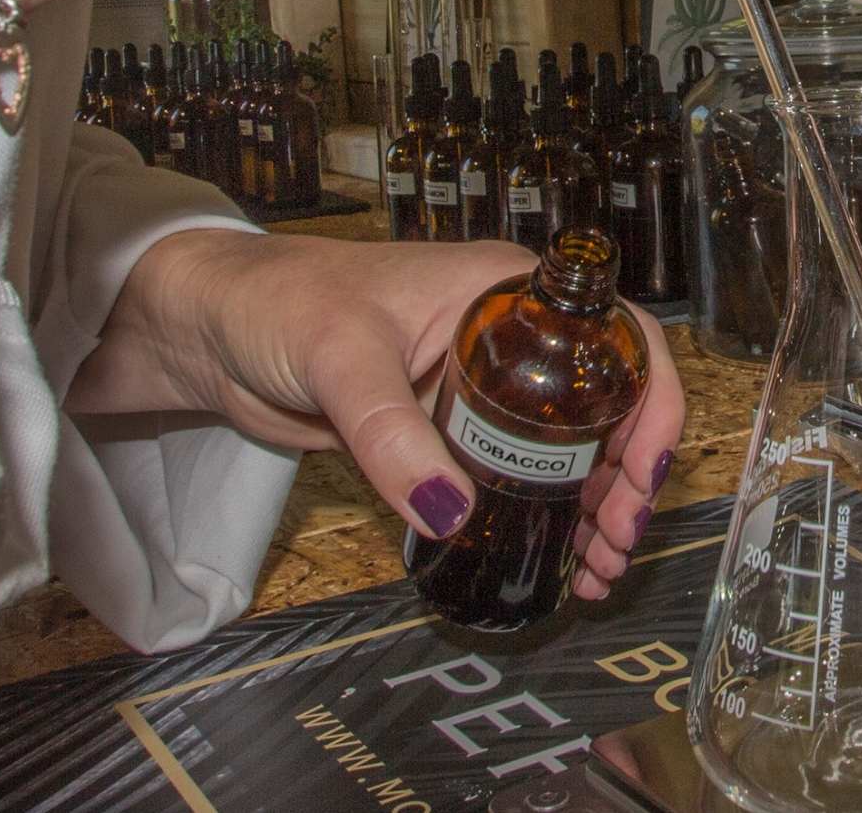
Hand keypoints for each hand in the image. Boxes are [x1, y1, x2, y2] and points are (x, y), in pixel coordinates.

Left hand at [66, 230, 686, 599]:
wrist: (211, 329)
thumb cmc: (280, 303)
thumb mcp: (340, 358)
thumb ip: (389, 434)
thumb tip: (450, 513)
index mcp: (510, 292)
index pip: (619, 334)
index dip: (650, 399)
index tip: (643, 470)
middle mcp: (513, 337)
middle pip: (607, 404)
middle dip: (628, 476)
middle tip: (616, 541)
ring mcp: (483, 389)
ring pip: (569, 451)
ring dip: (594, 508)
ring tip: (595, 570)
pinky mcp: (447, 435)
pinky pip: (516, 479)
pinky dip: (543, 520)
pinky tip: (553, 562)